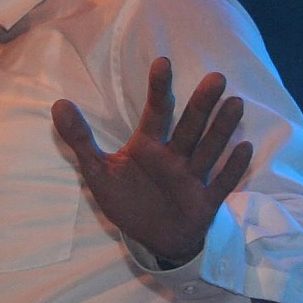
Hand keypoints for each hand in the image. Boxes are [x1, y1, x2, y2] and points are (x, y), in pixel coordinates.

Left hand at [51, 57, 252, 262]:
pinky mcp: (204, 201)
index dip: (158, 88)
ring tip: (235, 103)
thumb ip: (80, 139)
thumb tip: (58, 103)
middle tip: (216, 77)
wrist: (152, 240)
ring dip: (221, 128)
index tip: (162, 62)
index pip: (155, 112)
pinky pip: (221, 183)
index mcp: (148, 146)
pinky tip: (245, 148)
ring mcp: (191, 178)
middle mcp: (173, 156)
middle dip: (202, 104)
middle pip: (189, 126)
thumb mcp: (97, 170)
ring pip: (208, 149)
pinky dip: (232, 168)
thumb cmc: (128, 200)